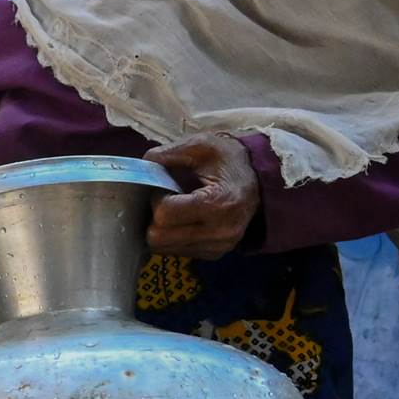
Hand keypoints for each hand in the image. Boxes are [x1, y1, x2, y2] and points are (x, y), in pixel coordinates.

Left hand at [146, 133, 260, 260]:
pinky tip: (184, 220)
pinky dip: (173, 237)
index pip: (164, 214)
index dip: (156, 198)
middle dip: (154, 217)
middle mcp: (221, 231)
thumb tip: (139, 169)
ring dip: (162, 229)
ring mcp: (219, 246)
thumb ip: (165, 155)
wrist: (259, 179)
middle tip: (165, 200)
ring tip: (176, 210)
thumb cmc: (227, 160)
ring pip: (164, 248)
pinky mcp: (215, 254)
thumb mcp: (199, 145)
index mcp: (219, 202)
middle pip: (159, 237)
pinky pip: (176, 252)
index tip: (165, 187)